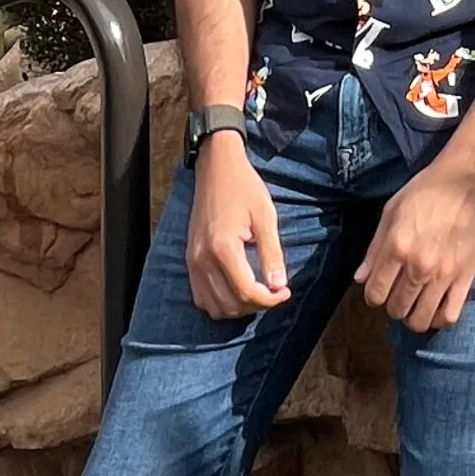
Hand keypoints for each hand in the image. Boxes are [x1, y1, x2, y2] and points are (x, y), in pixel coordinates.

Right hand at [186, 134, 290, 319]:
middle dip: (256, 305)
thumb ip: (271, 253)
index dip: (270, 300)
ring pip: (213, 307)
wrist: (216, 167)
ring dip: (238, 308)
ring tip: (258, 292)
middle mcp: (202, 259)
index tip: (285, 291)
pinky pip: (201, 297)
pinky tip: (237, 289)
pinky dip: (220, 302)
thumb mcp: (265, 216)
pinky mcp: (189, 259)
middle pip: (230, 305)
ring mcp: (192, 261)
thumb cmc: (244, 187)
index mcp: (223, 248)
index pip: (246, 292)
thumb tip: (279, 286)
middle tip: (274, 291)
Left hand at [355, 155, 474, 332]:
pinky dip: (438, 319)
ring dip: (413, 316)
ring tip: (415, 303)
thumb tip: (360, 279)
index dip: (373, 295)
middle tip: (398, 293)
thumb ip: (374, 248)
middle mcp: (418, 267)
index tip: (379, 288)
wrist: (466, 180)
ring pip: (421, 320)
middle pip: (396, 309)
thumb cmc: (425, 190)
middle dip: (392, 305)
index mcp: (397, 248)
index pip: (375, 293)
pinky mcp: (466, 277)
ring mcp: (443, 275)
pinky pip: (450, 315)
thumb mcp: (391, 211)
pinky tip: (435, 308)